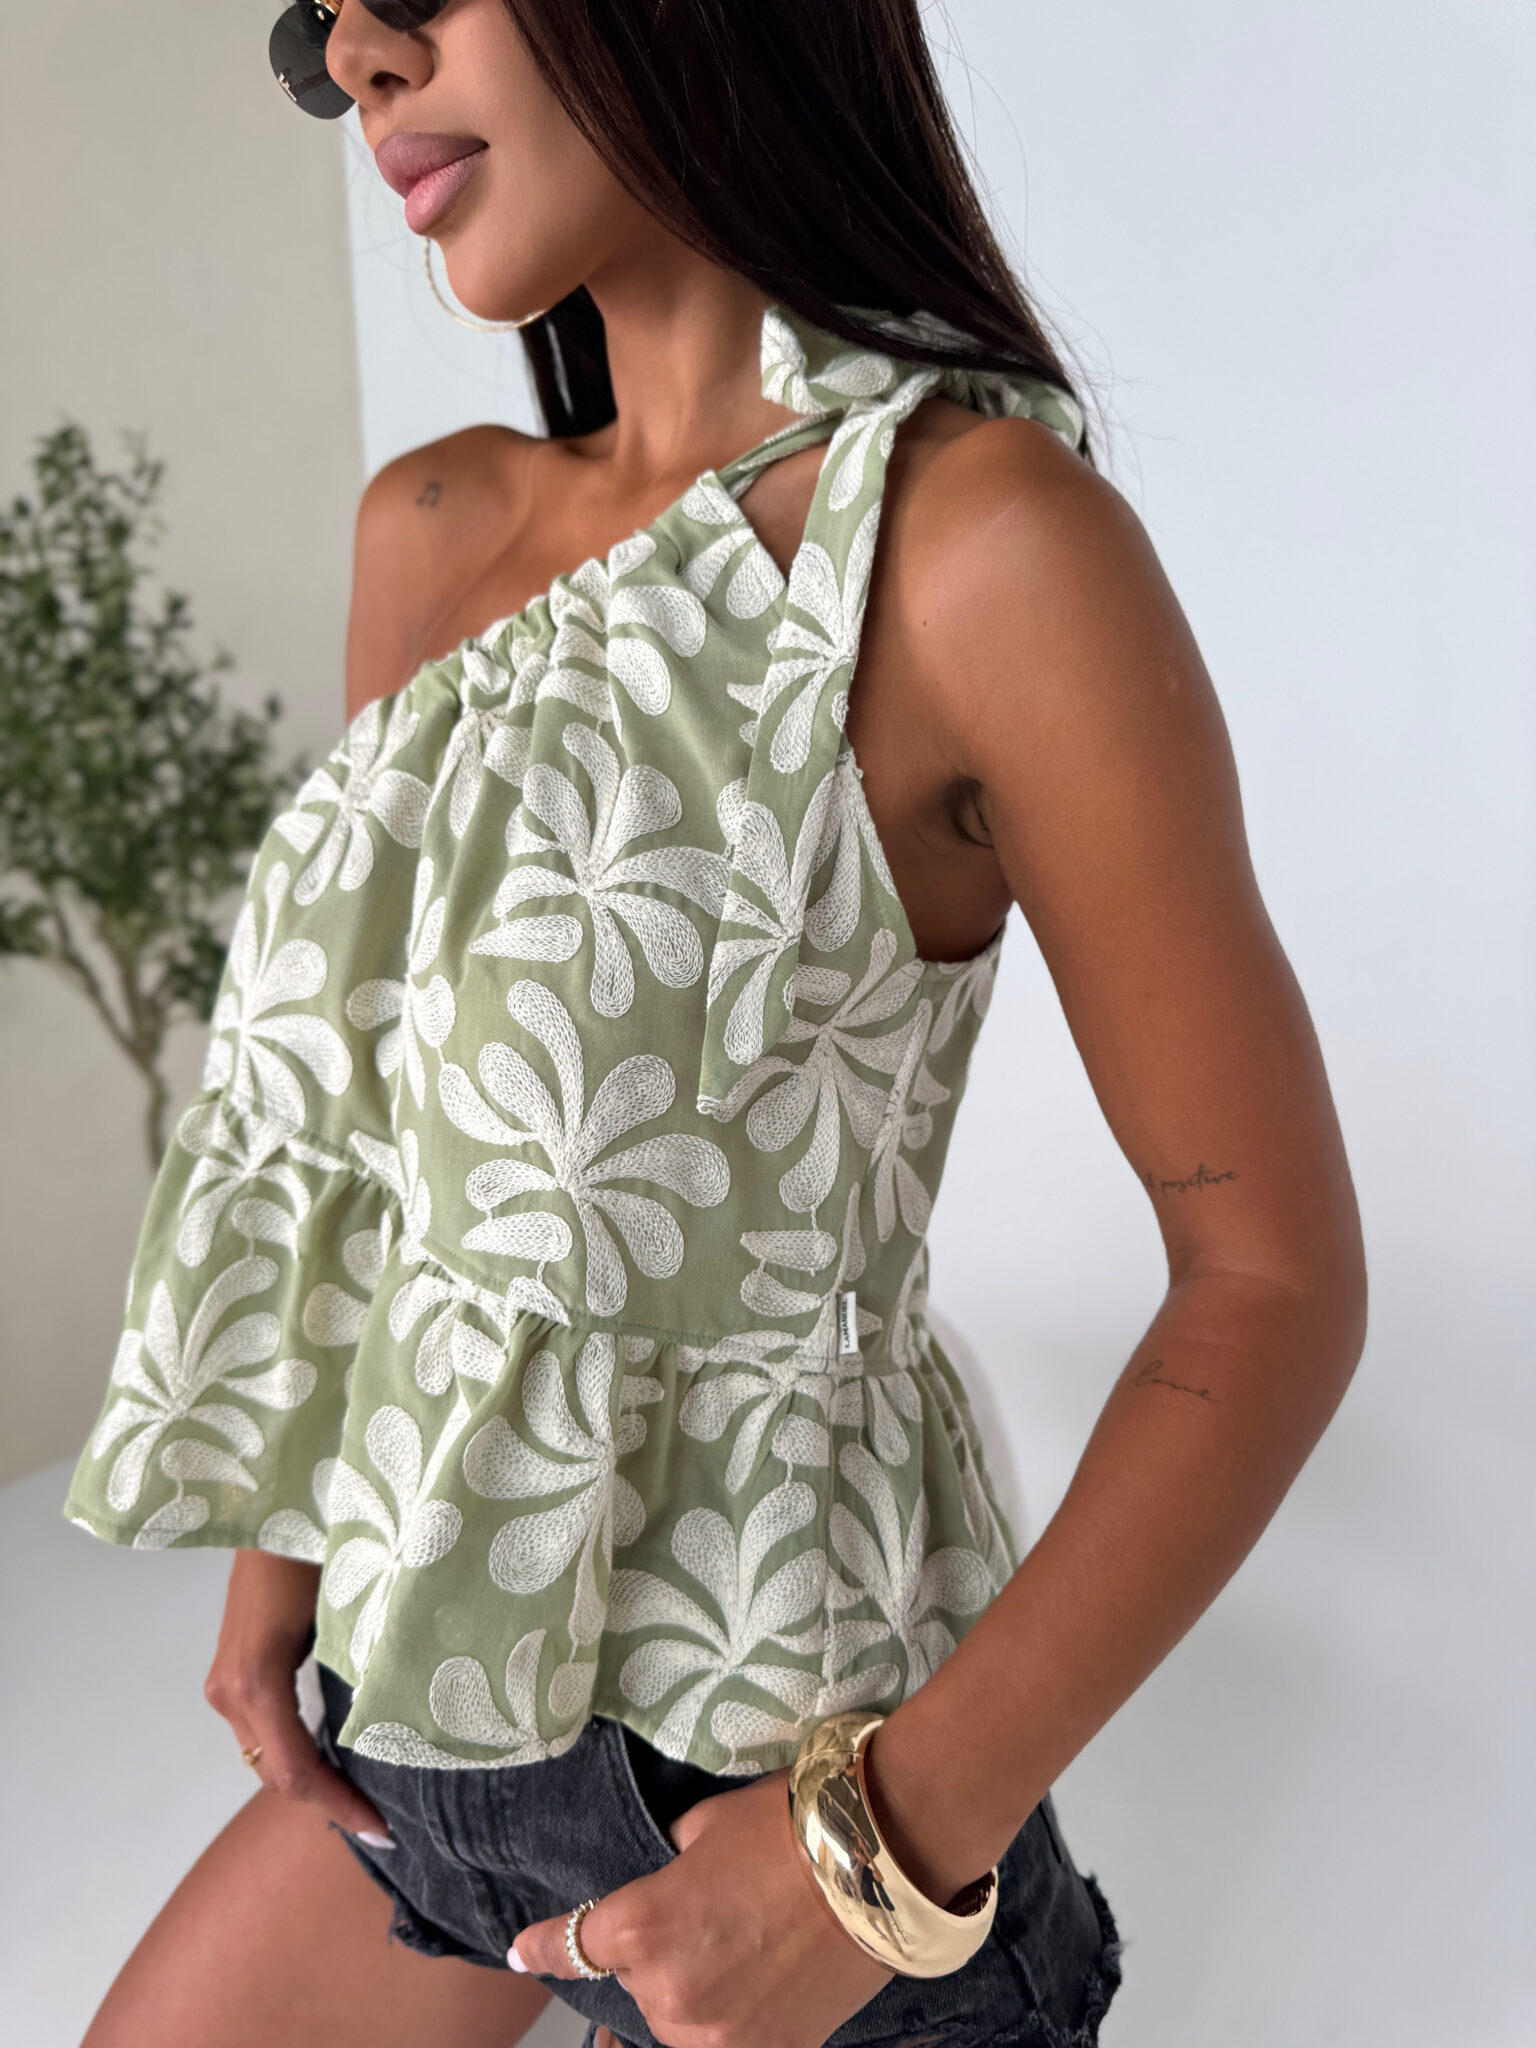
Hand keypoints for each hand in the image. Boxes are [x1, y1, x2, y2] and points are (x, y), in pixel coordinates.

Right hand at [203, 1548, 390, 1843]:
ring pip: (264, 1755)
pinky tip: (337, 1760)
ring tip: (366, 1800)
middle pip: (275, 1773)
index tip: (383, 1832)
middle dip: (327, 1803)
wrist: (275, 1498)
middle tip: (383, 1826)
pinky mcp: (229, 1670)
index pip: (295, 1771)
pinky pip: (261, 1730)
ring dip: (311, 1781)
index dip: (338, 1808)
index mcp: (256, 1680)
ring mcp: (222, 1682)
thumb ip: (363, 1667)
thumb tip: (404, 1724)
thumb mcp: (346, 1610)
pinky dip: (296, 1752)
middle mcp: (228, 1690)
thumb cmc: (318, 1543)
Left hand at [510, 1767, 890, 2047]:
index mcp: (643, 1924)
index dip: (542, 1946)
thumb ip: (668, 1868)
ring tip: (743, 1942)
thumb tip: (665, 1883)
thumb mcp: (706, 1826)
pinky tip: (764, 1975)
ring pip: (678, 2017)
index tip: (522, 1949)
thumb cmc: (790, 1826)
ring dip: (692, 1988)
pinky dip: (734, 2011)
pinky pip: (726, 2037)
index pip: (570, 1944)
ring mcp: (718, 2034)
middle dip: (653, 1953)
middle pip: (634, 1982)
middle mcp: (668, 1991)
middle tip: (705, 1914)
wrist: (880, 1861)